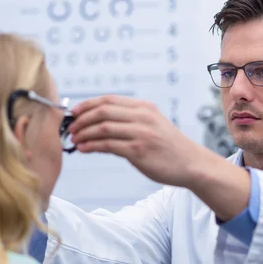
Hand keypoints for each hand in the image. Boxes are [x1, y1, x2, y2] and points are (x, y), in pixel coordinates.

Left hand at [69, 95, 204, 187]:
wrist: (191, 163)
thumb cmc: (169, 147)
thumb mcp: (152, 125)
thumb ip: (130, 121)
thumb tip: (100, 123)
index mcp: (144, 107)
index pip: (108, 100)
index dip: (87, 104)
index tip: (74, 112)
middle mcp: (142, 116)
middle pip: (103, 111)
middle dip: (82, 119)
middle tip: (70, 128)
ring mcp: (141, 133)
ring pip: (103, 127)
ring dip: (84, 133)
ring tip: (74, 139)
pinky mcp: (139, 150)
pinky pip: (108, 145)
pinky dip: (92, 146)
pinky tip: (84, 149)